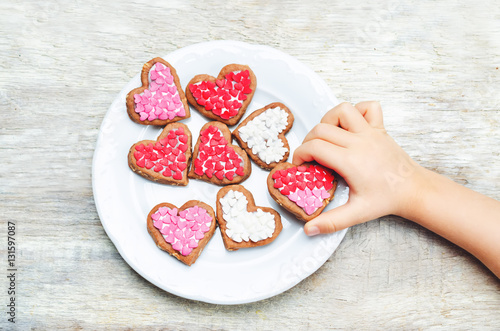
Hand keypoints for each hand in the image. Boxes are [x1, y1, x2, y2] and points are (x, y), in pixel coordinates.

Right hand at [293, 101, 422, 235]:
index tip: (301, 165)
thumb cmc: (387, 200)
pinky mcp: (380, 129)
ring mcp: (371, 133)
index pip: (314, 147)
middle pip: (322, 128)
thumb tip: (309, 229)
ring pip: (343, 110)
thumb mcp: (357, 213)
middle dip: (309, 140)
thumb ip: (331, 222)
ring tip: (327, 137)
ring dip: (329, 119)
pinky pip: (368, 107)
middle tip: (310, 156)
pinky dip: (356, 111)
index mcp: (351, 160)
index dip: (300, 154)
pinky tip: (350, 127)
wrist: (414, 190)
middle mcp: (360, 142)